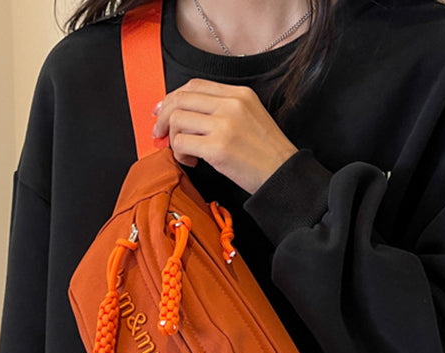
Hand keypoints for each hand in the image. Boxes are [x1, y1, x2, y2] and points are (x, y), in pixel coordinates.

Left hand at [151, 79, 297, 193]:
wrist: (283, 175)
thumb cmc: (266, 153)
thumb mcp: (250, 117)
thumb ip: (223, 110)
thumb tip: (187, 116)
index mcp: (239, 94)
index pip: (195, 85)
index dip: (173, 97)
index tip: (163, 110)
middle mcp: (231, 105)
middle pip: (181, 99)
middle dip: (164, 117)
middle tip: (160, 133)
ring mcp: (224, 125)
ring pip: (177, 120)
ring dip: (173, 138)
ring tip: (186, 152)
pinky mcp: (218, 148)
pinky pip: (182, 143)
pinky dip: (180, 154)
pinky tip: (192, 162)